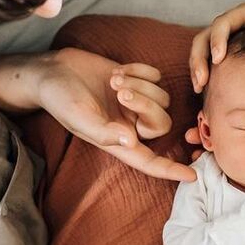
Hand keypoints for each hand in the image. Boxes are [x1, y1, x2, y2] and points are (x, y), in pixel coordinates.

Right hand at [36, 47, 194, 181]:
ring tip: (113, 78)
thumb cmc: (60, 99)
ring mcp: (135, 102)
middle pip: (162, 122)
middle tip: (119, 89)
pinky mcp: (137, 79)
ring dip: (139, 84)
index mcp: (118, 140)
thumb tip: (131, 141)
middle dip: (146, 102)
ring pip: (162, 97)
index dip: (171, 170)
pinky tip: (118, 69)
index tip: (193, 176)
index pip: (149, 160)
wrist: (52, 71)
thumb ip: (103, 132)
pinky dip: (140, 70)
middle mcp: (130, 123)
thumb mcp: (78, 117)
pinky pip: (156, 76)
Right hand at [188, 0, 244, 92]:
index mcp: (242, 14)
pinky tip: (206, 90)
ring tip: (198, 89)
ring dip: (197, 67)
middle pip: (204, 38)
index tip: (218, 59)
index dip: (217, 40)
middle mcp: (229, 24)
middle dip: (199, 58)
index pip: (222, 23)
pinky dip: (204, 72)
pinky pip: (208, 58)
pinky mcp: (226, 47)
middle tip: (201, 81)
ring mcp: (225, 36)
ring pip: (202, 49)